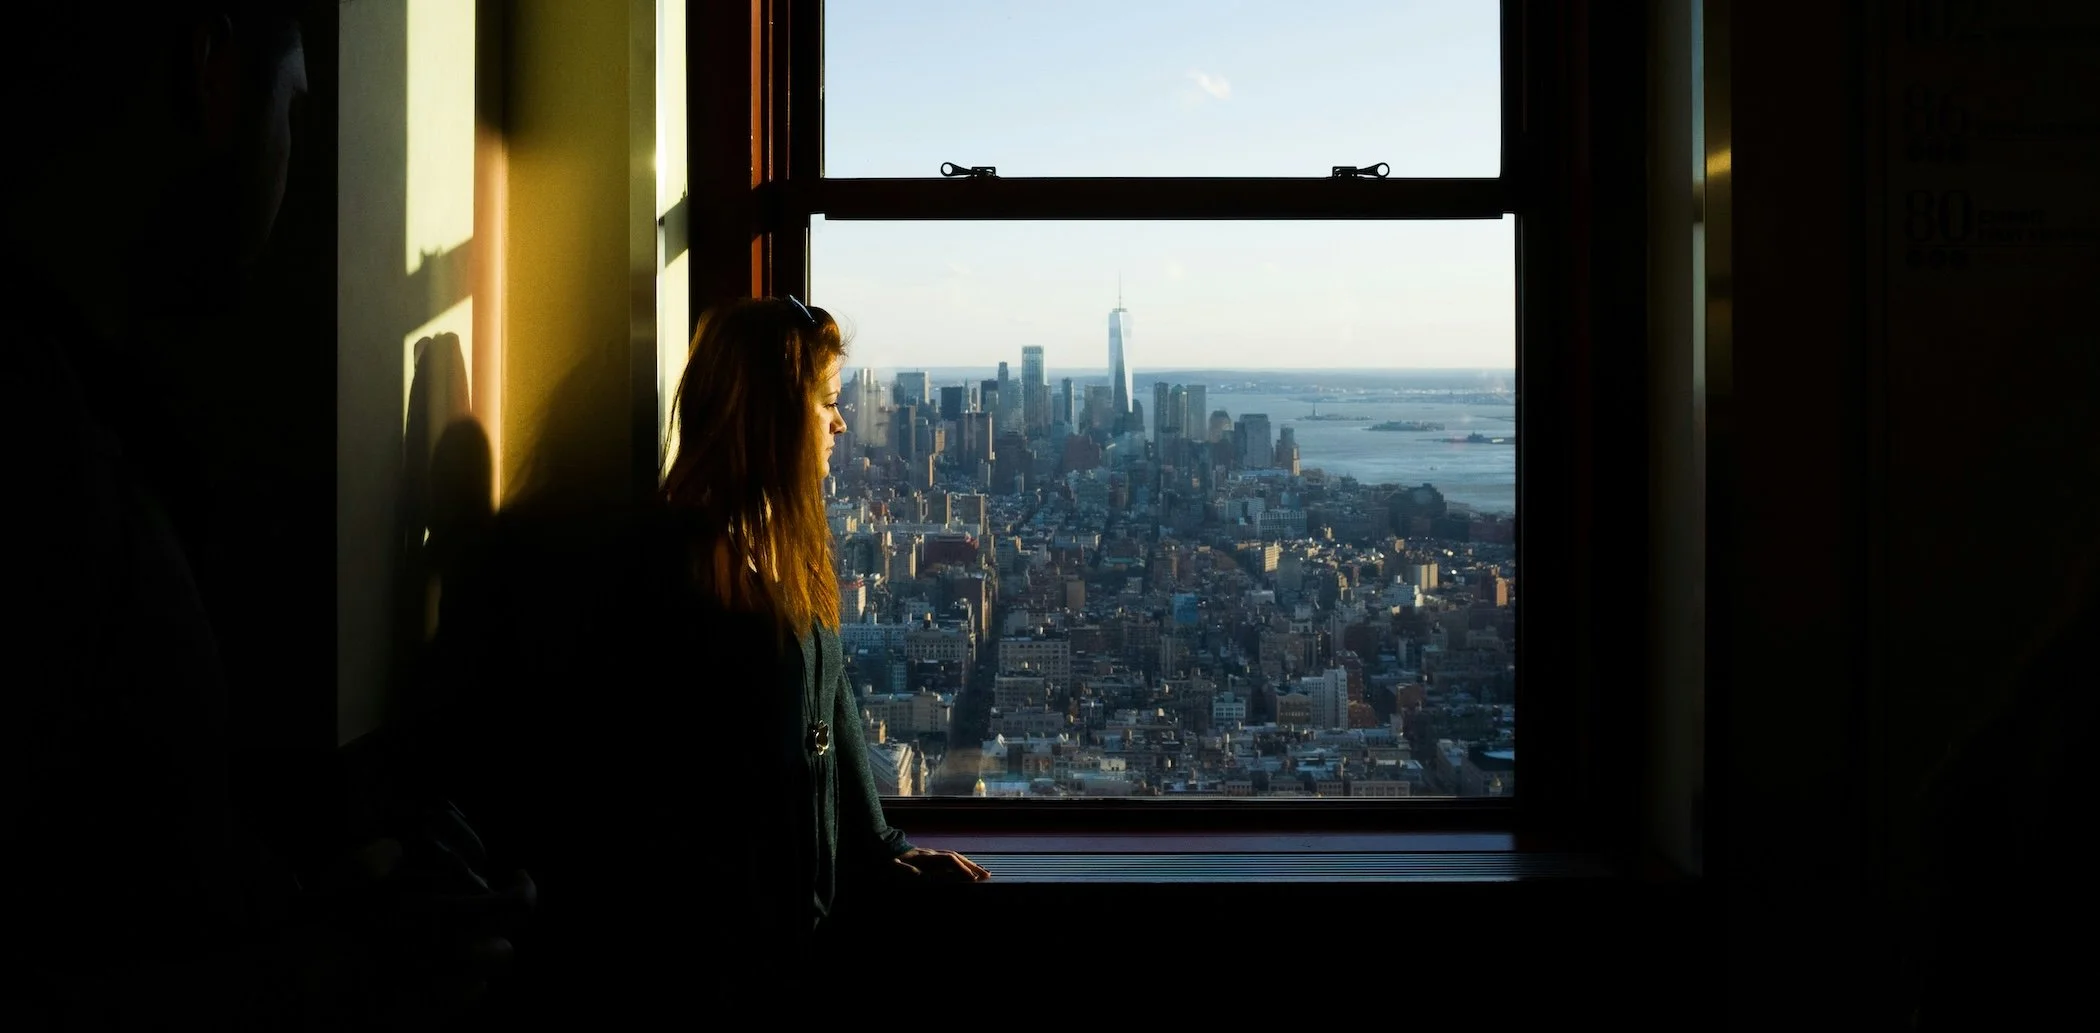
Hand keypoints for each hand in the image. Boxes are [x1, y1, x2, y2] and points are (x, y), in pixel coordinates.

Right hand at [305, 837, 535, 1017]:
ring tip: (447, 949)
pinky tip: (427, 977)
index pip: (515, 909)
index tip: (519, 877)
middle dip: (495, 937)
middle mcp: (452, 966)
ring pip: (480, 985)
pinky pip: (453, 1008)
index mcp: (447, 923)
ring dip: (472, 966)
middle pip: (503, 954)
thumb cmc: (320, 932)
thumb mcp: (344, 879)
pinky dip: (451, 992)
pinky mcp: (419, 1025)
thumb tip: (394, 851)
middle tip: (477, 921)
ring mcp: (437, 1002)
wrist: (294, 992)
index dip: (525, 891)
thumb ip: (375, 859)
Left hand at [891, 847, 989, 882]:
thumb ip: (913, 873)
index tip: (974, 879)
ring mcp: (928, 854)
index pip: (950, 860)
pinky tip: (963, 867)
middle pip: (955, 857)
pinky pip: (948, 858)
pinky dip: (959, 863)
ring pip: (953, 857)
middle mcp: (929, 854)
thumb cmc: (887, 865)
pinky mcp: (926, 857)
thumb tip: (926, 874)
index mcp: (924, 857)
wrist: (878, 849)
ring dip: (968, 864)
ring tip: (981, 871)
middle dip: (972, 866)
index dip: (963, 869)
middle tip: (987, 875)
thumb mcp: (898, 871)